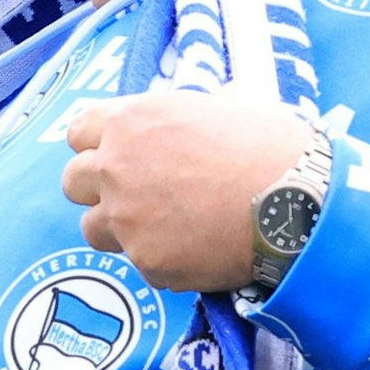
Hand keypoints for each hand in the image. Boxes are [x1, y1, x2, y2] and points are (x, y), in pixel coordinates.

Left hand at [63, 88, 311, 291]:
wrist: (296, 201)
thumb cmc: (269, 146)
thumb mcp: (224, 106)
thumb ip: (183, 116)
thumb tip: (198, 110)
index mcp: (131, 122)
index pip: (78, 132)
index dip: (96, 145)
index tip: (113, 155)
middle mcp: (116, 169)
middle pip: (73, 183)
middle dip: (97, 189)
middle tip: (133, 195)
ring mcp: (126, 219)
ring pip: (93, 230)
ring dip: (120, 229)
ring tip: (165, 226)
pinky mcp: (146, 261)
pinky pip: (140, 263)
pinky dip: (162, 259)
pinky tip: (197, 248)